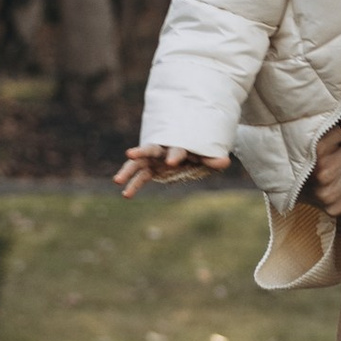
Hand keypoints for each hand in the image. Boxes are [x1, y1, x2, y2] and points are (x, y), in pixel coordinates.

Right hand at [114, 144, 229, 196]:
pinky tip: (126, 195)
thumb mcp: (207, 155)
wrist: (192, 148)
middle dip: (141, 152)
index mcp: (179, 145)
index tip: (172, 162)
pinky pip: (140, 177)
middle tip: (129, 154)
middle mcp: (164, 151)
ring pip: (138, 163)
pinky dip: (133, 185)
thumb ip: (212, 159)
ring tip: (117, 181)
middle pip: (150, 149)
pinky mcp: (151, 169)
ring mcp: (155, 160)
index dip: (175, 155)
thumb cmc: (200, 151)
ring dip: (128, 171)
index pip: (176, 149)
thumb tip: (224, 162)